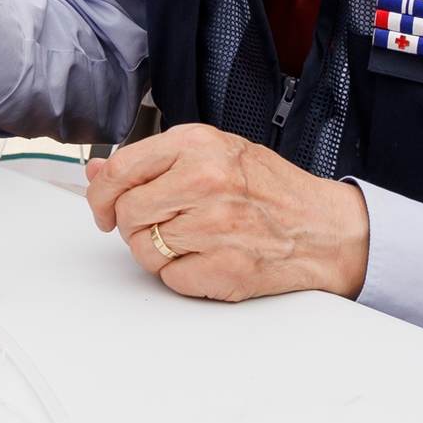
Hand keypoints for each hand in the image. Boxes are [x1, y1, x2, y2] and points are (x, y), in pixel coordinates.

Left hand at [84, 123, 369, 302]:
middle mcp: (206, 179)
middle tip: (155, 226)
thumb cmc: (271, 189)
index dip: (101, 194)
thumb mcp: (214, 153)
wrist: (325, 228)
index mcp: (198, 144)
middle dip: (132, 226)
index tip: (104, 208)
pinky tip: (205, 259)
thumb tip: (98, 170)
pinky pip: (170, 278)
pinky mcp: (225, 267)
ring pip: (144, 248)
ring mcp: (216, 225)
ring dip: (156, 252)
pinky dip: (180, 275)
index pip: (121, 169)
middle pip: (128, 212)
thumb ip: (154, 160)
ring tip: (189, 241)